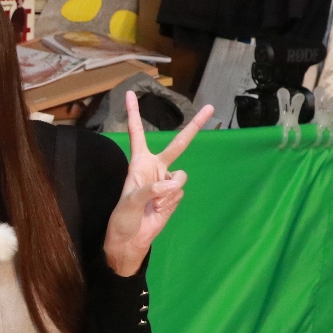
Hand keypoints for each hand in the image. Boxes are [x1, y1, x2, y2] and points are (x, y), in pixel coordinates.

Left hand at [103, 91, 213, 276]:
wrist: (131, 239)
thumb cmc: (122, 218)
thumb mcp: (129, 202)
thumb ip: (152, 190)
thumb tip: (175, 183)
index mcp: (139, 162)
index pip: (137, 133)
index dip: (133, 114)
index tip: (129, 93)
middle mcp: (155, 167)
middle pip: (178, 144)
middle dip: (194, 127)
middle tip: (210, 108)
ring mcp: (167, 181)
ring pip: (181, 177)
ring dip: (168, 192)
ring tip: (153, 204)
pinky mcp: (175, 195)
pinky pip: (180, 192)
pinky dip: (171, 202)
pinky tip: (159, 210)